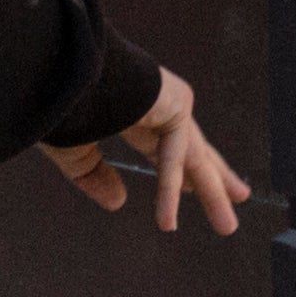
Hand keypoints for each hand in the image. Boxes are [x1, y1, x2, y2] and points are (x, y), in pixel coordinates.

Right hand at [43, 67, 249, 233]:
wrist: (56, 69)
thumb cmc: (57, 101)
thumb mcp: (73, 148)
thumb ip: (94, 175)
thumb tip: (118, 203)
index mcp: (131, 110)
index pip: (164, 148)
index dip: (180, 173)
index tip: (193, 191)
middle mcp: (155, 104)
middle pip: (193, 151)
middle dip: (214, 177)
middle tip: (239, 197)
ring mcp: (170, 100)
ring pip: (195, 156)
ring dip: (213, 192)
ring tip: (227, 227)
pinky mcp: (177, 101)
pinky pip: (175, 156)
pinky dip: (168, 190)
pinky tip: (167, 222)